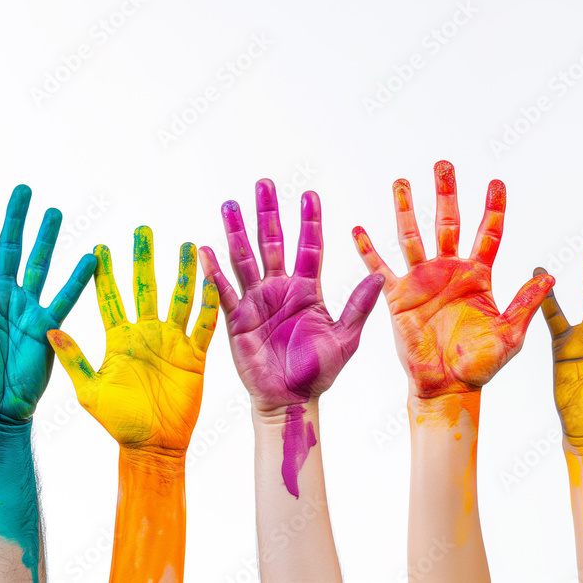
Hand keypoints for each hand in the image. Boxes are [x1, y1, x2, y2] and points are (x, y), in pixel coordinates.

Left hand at [0, 186, 96, 422]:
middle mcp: (0, 296)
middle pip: (8, 248)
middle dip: (14, 219)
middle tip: (22, 190)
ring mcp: (25, 308)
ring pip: (38, 263)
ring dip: (46, 238)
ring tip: (53, 212)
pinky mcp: (47, 324)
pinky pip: (65, 296)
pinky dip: (78, 277)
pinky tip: (91, 257)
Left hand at [47, 226, 217, 454]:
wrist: (152, 446)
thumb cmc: (118, 422)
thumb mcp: (89, 389)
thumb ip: (73, 358)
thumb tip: (48, 330)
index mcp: (118, 339)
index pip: (110, 298)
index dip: (104, 274)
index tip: (99, 247)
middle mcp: (145, 334)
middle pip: (145, 287)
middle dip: (144, 259)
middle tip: (142, 230)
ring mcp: (171, 342)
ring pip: (179, 298)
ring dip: (183, 273)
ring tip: (185, 245)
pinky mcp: (194, 356)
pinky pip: (204, 325)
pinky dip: (209, 303)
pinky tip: (214, 280)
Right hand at [198, 179, 383, 414]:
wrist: (291, 398)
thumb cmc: (319, 371)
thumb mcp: (346, 338)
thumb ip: (358, 306)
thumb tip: (378, 277)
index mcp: (307, 289)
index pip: (308, 246)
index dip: (309, 221)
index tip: (309, 194)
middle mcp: (279, 288)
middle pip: (272, 242)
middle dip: (268, 213)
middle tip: (264, 184)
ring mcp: (256, 300)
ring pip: (245, 258)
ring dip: (237, 232)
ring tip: (230, 205)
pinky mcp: (237, 318)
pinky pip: (223, 290)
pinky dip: (213, 271)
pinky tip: (205, 250)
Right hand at [352, 160, 552, 397]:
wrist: (446, 385)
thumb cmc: (480, 364)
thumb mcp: (511, 334)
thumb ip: (525, 304)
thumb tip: (548, 274)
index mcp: (478, 276)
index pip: (488, 233)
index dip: (493, 207)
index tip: (496, 182)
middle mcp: (448, 271)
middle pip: (447, 223)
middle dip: (446, 193)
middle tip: (443, 165)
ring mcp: (421, 281)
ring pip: (412, 236)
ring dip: (406, 209)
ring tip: (400, 181)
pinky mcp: (397, 296)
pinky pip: (379, 268)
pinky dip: (368, 250)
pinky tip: (359, 229)